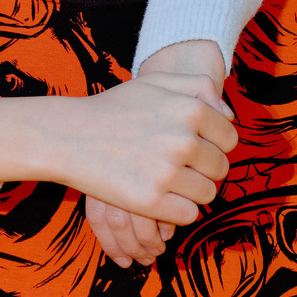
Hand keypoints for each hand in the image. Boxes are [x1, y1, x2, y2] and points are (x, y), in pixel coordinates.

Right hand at [0, 74, 234, 238]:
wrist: (68, 135)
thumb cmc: (114, 109)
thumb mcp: (156, 82)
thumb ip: (199, 88)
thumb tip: (229, 116)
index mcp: (191, 109)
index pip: (229, 139)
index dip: (214, 145)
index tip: (192, 148)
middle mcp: (183, 140)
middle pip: (220, 168)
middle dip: (203, 170)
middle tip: (175, 166)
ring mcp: (167, 171)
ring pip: (207, 194)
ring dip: (191, 192)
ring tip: (165, 181)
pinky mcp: (151, 200)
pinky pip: (188, 214)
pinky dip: (177, 211)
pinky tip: (158, 197)